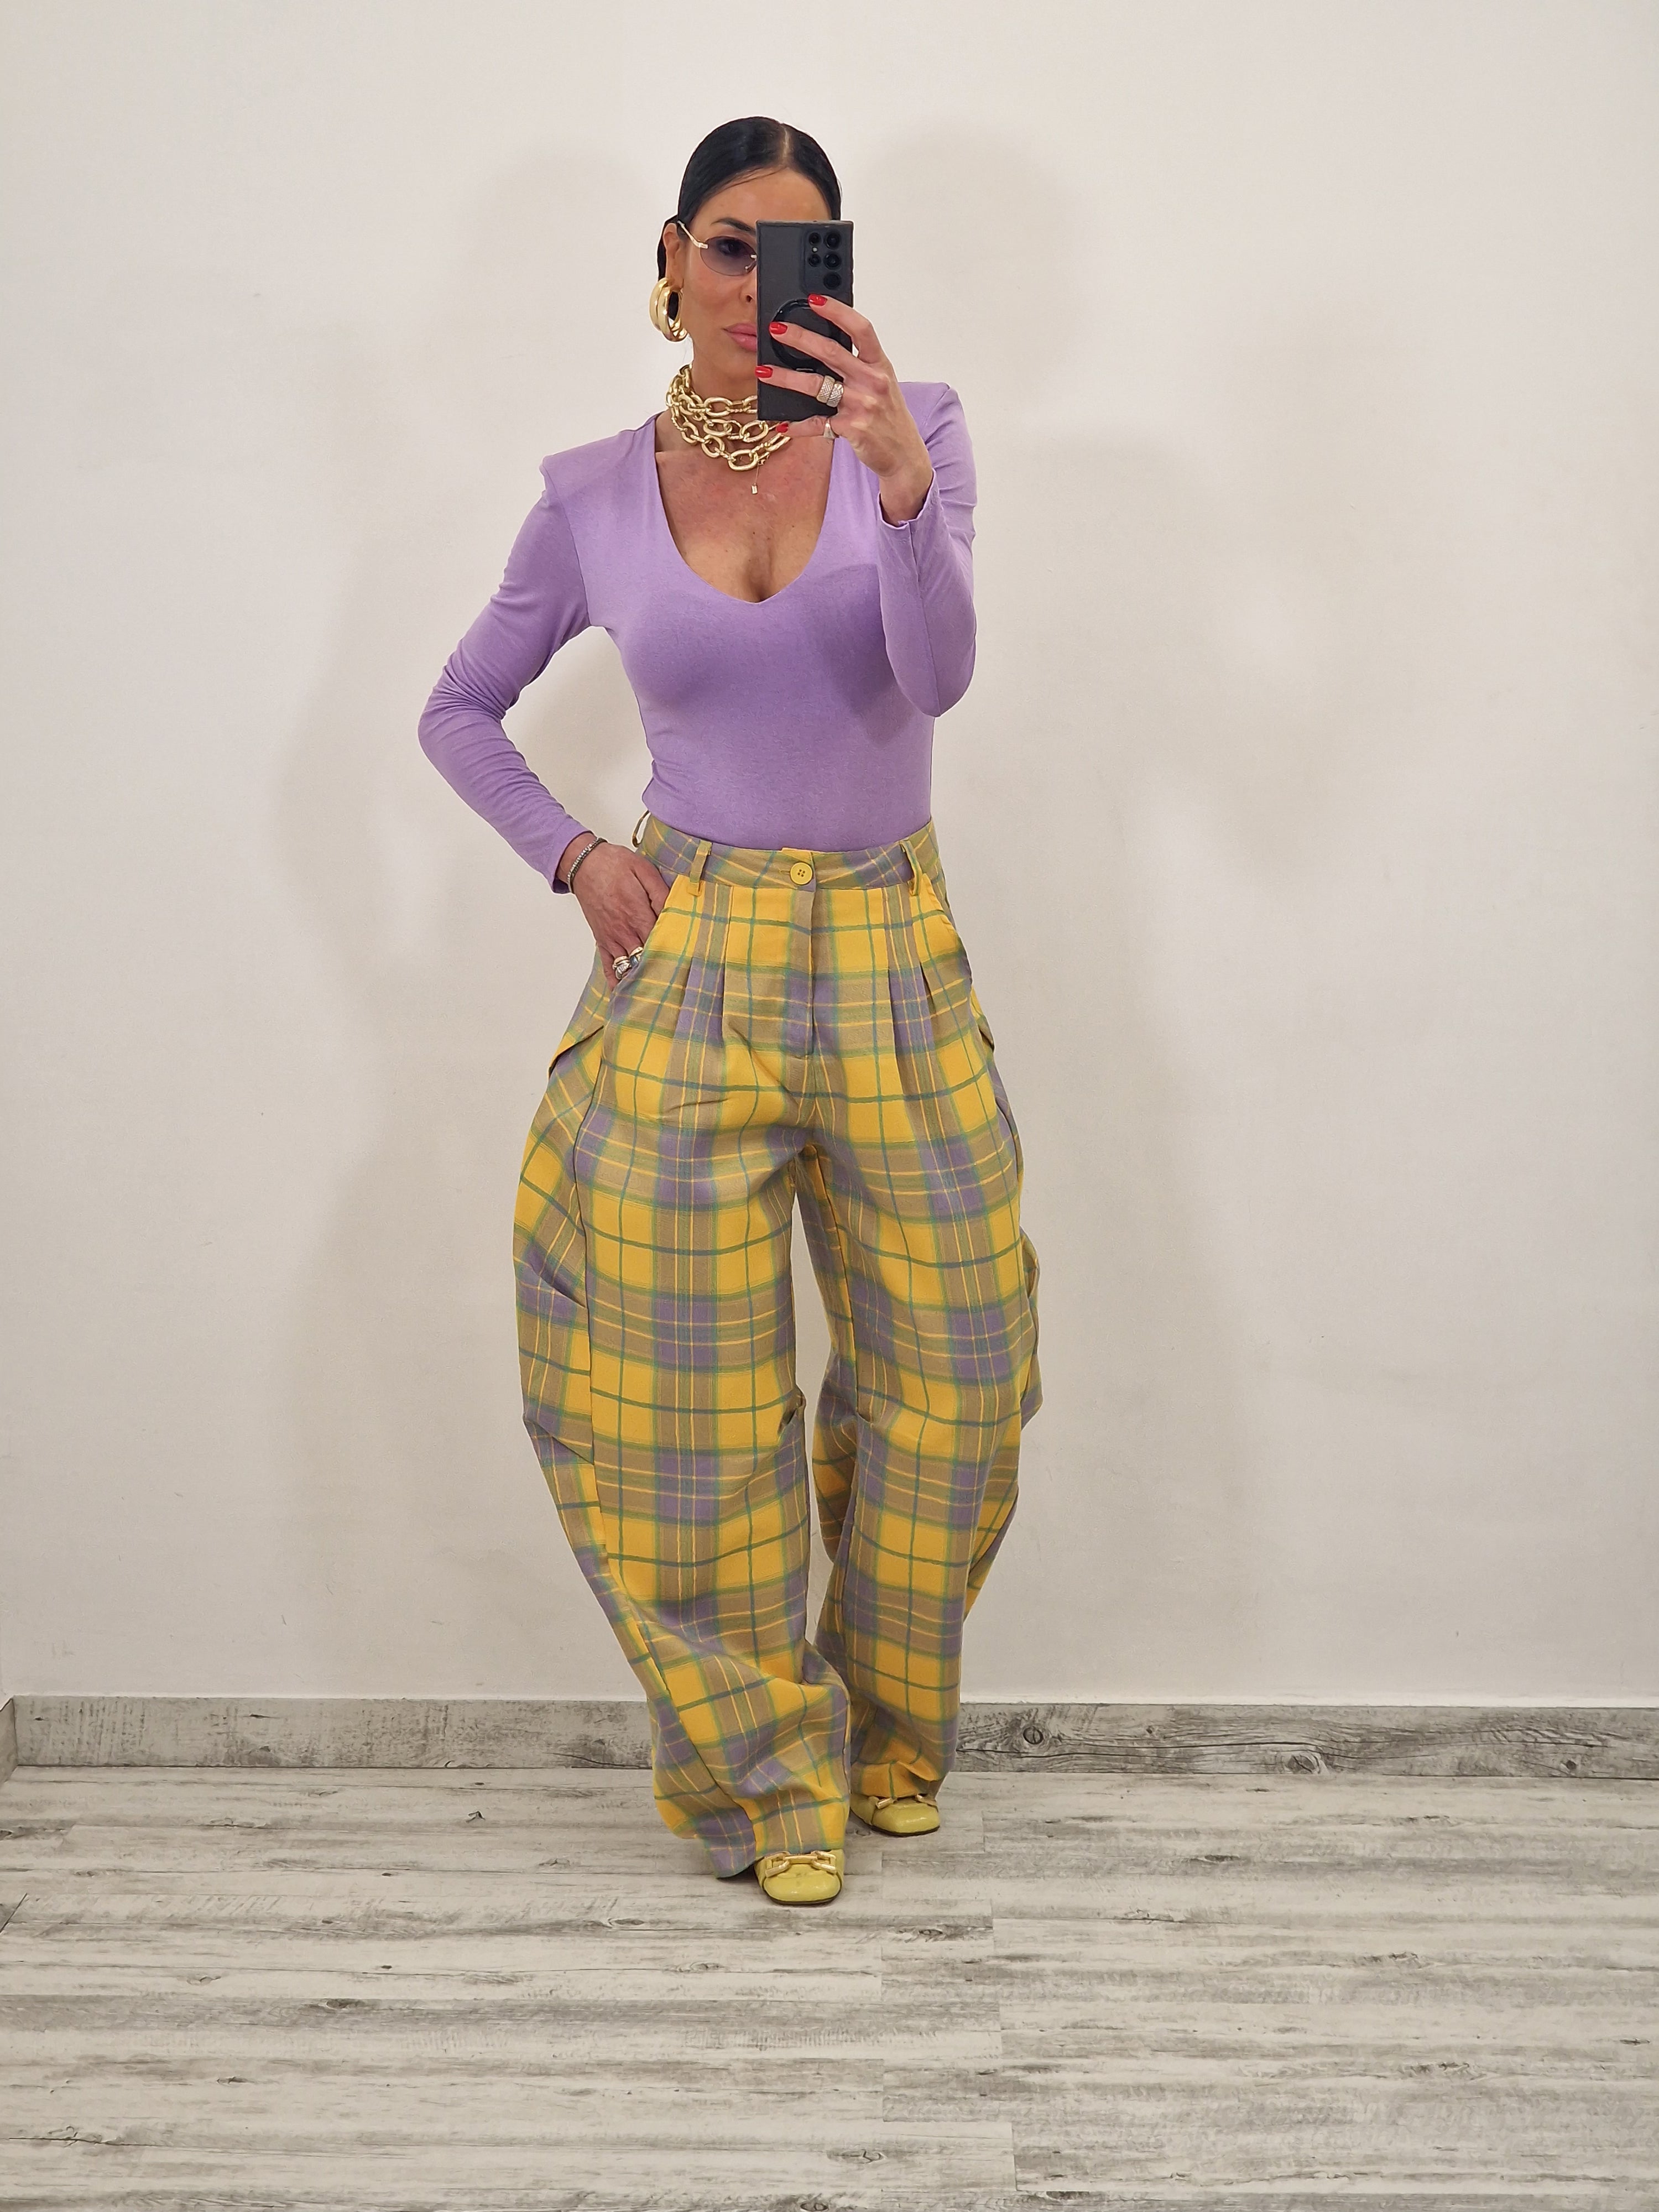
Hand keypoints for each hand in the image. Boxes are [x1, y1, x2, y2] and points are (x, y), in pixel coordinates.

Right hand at [558, 836, 671, 981]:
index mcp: (638, 914)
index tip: (689, 962)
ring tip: (658, 994)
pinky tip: (625, 993)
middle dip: (662, 969)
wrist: (584, 864)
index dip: (675, 953)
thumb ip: (661, 893)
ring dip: (642, 978)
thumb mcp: (644, 870)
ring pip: (629, 966)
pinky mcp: (601, 940)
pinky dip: (616, 981)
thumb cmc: (615, 864)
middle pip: (646, 958)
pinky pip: (608, 966)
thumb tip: (677, 910)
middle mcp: (625, 931)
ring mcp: (611, 938)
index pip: (661, 941)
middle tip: (678, 983)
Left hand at [757, 295, 933, 521]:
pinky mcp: (851, 429)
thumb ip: (857, 364)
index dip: (837, 311)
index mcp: (880, 363)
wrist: (904, 454)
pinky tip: (782, 425)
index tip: (814, 299)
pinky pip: (817, 424)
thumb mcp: (880, 382)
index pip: (860, 328)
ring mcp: (862, 405)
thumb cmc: (887, 414)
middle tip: (776, 329)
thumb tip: (820, 344)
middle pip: (831, 352)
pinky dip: (797, 426)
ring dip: (787, 378)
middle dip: (800, 338)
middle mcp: (872, 381)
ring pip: (817, 386)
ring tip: (764, 372)